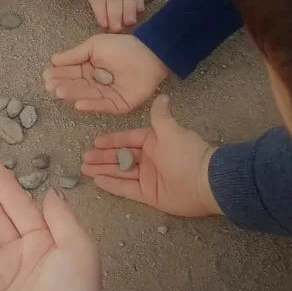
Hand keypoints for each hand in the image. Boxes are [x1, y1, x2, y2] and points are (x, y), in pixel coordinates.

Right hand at [43, 34, 168, 114]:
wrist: (149, 54)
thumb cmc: (121, 47)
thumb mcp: (94, 46)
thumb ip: (74, 55)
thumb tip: (53, 60)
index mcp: (88, 69)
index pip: (70, 73)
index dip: (58, 74)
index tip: (46, 76)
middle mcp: (94, 84)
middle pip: (76, 86)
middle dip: (62, 86)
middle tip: (50, 86)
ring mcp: (105, 96)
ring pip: (86, 96)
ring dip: (72, 95)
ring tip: (60, 92)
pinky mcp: (117, 105)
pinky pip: (102, 106)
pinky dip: (90, 105)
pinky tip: (78, 103)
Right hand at [82, 95, 221, 216]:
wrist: (206, 184)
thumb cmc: (186, 155)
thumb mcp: (171, 132)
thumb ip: (160, 116)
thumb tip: (162, 96)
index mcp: (155, 141)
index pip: (128, 139)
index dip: (112, 140)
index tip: (95, 141)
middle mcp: (150, 158)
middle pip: (121, 156)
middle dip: (103, 156)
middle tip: (85, 158)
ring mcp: (148, 177)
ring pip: (120, 171)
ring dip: (103, 169)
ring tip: (85, 168)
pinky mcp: (148, 194)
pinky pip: (126, 188)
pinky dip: (112, 184)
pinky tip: (97, 181)